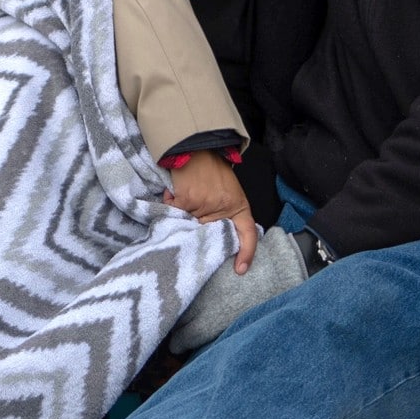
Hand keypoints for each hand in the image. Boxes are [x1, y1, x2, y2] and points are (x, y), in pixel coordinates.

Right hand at [162, 152, 259, 273]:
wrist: (198, 148)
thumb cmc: (213, 172)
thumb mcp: (228, 194)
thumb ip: (224, 215)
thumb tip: (210, 239)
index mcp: (239, 206)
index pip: (248, 233)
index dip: (246, 253)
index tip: (239, 270)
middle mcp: (224, 206)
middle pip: (209, 234)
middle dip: (199, 232)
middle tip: (192, 216)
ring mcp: (205, 203)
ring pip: (188, 223)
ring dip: (182, 214)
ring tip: (187, 194)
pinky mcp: (187, 199)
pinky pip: (175, 212)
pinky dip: (172, 203)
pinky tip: (177, 190)